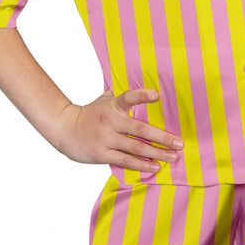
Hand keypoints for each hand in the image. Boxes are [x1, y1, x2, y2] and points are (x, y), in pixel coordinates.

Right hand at [54, 88, 182, 171]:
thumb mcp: (105, 99)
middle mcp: (111, 121)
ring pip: (135, 147)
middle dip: (162, 137)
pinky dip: (141, 164)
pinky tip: (155, 166)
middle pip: (140, 129)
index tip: (156, 95)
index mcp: (113, 105)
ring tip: (172, 157)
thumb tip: (141, 78)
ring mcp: (106, 138)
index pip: (129, 97)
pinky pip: (125, 160)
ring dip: (156, 153)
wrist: (64, 128)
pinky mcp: (102, 154)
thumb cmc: (90, 113)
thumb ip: (122, 94)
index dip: (142, 96)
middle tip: (179, 143)